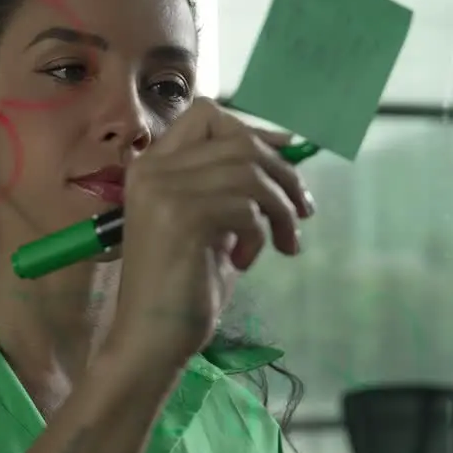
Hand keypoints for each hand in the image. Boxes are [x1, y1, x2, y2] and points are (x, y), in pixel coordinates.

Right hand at [107, 98, 314, 366]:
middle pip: (239, 140)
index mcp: (151, 166)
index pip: (206, 115)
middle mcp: (152, 170)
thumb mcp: (210, 223)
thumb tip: (285, 148)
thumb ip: (232, 186)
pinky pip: (246, 206)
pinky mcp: (181, 217)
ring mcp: (163, 191)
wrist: (150, 337)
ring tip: (282, 242)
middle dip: (282, 173)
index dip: (253, 131)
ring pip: (249, 172)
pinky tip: (245, 261)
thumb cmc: (181, 286)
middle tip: (301, 212)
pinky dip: (259, 233)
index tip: (284, 160)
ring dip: (279, 207)